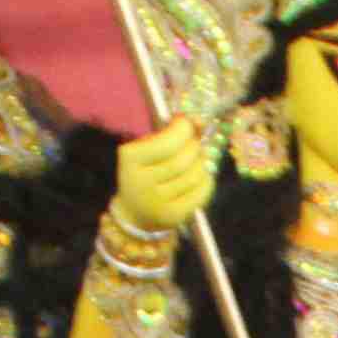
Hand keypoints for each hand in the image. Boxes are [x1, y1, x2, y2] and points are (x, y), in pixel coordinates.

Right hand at [111, 118, 217, 233]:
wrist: (135, 212)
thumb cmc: (144, 171)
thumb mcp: (147, 147)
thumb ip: (170, 132)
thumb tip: (199, 121)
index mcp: (131, 158)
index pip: (167, 143)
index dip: (184, 130)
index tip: (190, 123)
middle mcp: (142, 181)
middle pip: (183, 159)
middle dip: (195, 146)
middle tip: (196, 143)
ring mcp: (158, 202)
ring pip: (194, 176)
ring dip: (202, 163)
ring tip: (198, 159)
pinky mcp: (174, 216)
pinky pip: (201, 192)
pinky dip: (207, 180)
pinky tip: (201, 176)